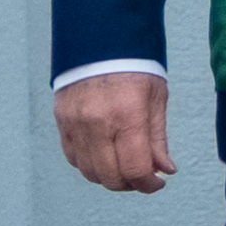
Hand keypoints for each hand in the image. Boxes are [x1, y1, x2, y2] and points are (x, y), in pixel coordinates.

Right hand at [55, 73, 177, 193]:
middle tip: (143, 177)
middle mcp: (97, 123)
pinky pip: (73, 158)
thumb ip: (158, 138)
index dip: (148, 185)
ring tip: (126, 167)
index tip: (158, 183)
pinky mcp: (61, 122)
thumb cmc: (135, 66)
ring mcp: (75, 124)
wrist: (100, 40)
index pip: (135, 168)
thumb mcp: (156, 98)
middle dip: (130, 184)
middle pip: (110, 177)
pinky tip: (105, 156)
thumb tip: (164, 170)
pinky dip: (90, 165)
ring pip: (89, 172)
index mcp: (127, 115)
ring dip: (109, 177)